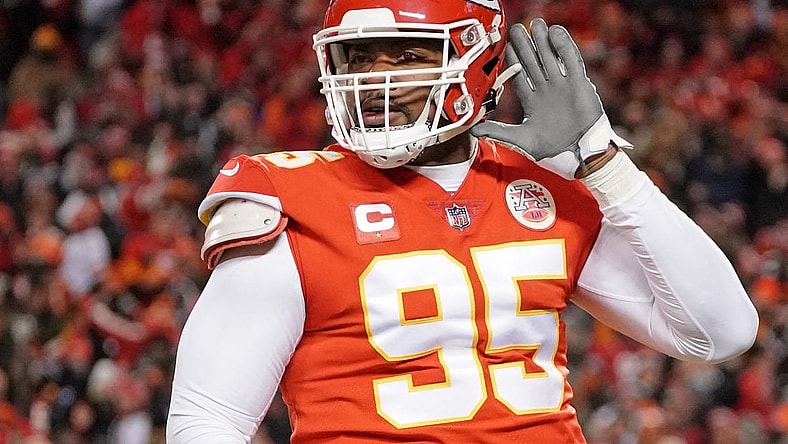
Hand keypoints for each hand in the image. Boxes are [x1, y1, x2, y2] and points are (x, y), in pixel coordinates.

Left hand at [471, 19, 629, 178]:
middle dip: (526, 46)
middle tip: (516, 28)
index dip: (514, 61)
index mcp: (533, 102)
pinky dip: (564, 46)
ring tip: (535, 24)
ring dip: (543, 41)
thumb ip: (498, 132)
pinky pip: (571, 61)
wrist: (578, 155)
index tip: (505, 46)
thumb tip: (472, 130)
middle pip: (534, 62)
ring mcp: (563, 86)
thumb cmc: (552, 150)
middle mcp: (547, 91)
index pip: (521, 76)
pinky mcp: (578, 84)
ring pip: (551, 58)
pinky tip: (555, 33)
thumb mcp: (520, 139)